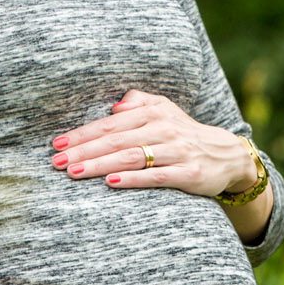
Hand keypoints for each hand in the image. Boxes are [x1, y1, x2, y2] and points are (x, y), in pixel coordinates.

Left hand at [52, 90, 257, 197]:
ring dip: (100, 165)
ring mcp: (177, 151)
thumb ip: (138, 102)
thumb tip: (113, 106)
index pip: (110, 124)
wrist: (227, 155)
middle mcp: (164, 128)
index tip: (58, 145)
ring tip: (74, 172)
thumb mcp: (164, 110)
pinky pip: (156, 176)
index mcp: (154, 112)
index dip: (83, 134)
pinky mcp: (188, 173)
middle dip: (84, 151)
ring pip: (132, 157)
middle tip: (56, 162)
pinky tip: (111, 182)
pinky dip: (133, 179)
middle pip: (116, 141)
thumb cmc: (185, 134)